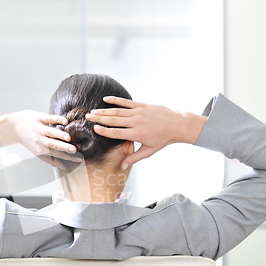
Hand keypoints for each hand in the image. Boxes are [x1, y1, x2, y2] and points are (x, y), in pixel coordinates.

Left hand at [0, 110, 80, 169]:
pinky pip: (49, 118)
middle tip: (73, 150)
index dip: (67, 156)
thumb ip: (51, 160)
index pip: (56, 154)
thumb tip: (64, 168)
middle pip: (53, 144)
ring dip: (59, 134)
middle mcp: (40, 139)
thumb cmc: (29, 140)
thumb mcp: (38, 152)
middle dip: (63, 147)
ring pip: (51, 132)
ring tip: (68, 137)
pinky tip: (65, 122)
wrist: (14, 127)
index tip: (79, 158)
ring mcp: (39, 128)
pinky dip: (57, 120)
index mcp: (41, 149)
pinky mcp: (39, 118)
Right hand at [86, 96, 206, 169]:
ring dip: (104, 110)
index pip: (116, 133)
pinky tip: (106, 99)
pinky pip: (126, 102)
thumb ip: (134, 157)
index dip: (104, 130)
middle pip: (114, 120)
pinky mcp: (142, 105)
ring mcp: (139, 112)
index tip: (94, 128)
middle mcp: (136, 122)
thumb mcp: (149, 151)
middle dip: (99, 119)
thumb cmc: (163, 139)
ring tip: (93, 111)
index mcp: (137, 134)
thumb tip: (122, 166)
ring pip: (118, 111)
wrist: (177, 124)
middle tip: (88, 117)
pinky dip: (115, 100)